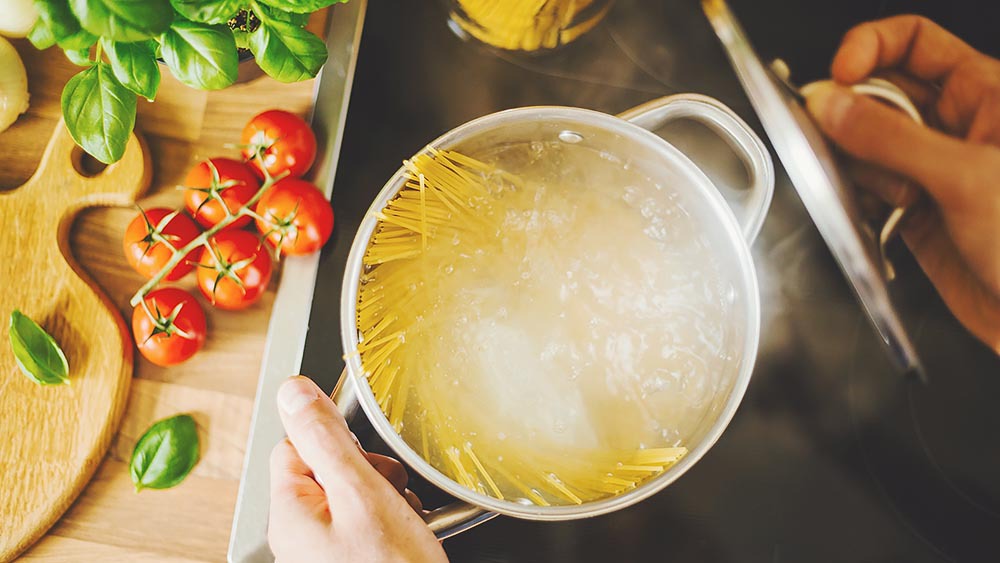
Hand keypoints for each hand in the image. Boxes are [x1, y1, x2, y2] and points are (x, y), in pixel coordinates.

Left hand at [268, 376, 447, 562]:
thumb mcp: (362, 494)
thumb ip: (326, 439)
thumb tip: (292, 391)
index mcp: (291, 512)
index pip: (299, 444)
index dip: (338, 442)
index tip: (366, 456)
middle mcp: (302, 534)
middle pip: (331, 468)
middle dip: (371, 472)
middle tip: (392, 494)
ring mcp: (327, 551)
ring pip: (356, 495)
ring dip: (388, 497)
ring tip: (406, 521)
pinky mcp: (353, 560)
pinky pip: (369, 523)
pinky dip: (394, 522)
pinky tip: (410, 536)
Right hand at [804, 15, 999, 352]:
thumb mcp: (964, 177)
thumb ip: (890, 138)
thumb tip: (831, 106)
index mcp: (986, 95)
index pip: (913, 42)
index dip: (868, 48)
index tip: (837, 77)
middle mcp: (955, 126)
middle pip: (878, 93)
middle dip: (852, 115)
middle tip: (836, 136)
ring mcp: (931, 169)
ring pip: (865, 144)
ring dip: (857, 166)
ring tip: (882, 192)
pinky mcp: (913, 210)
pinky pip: (866, 189)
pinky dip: (858, 201)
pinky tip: (877, 215)